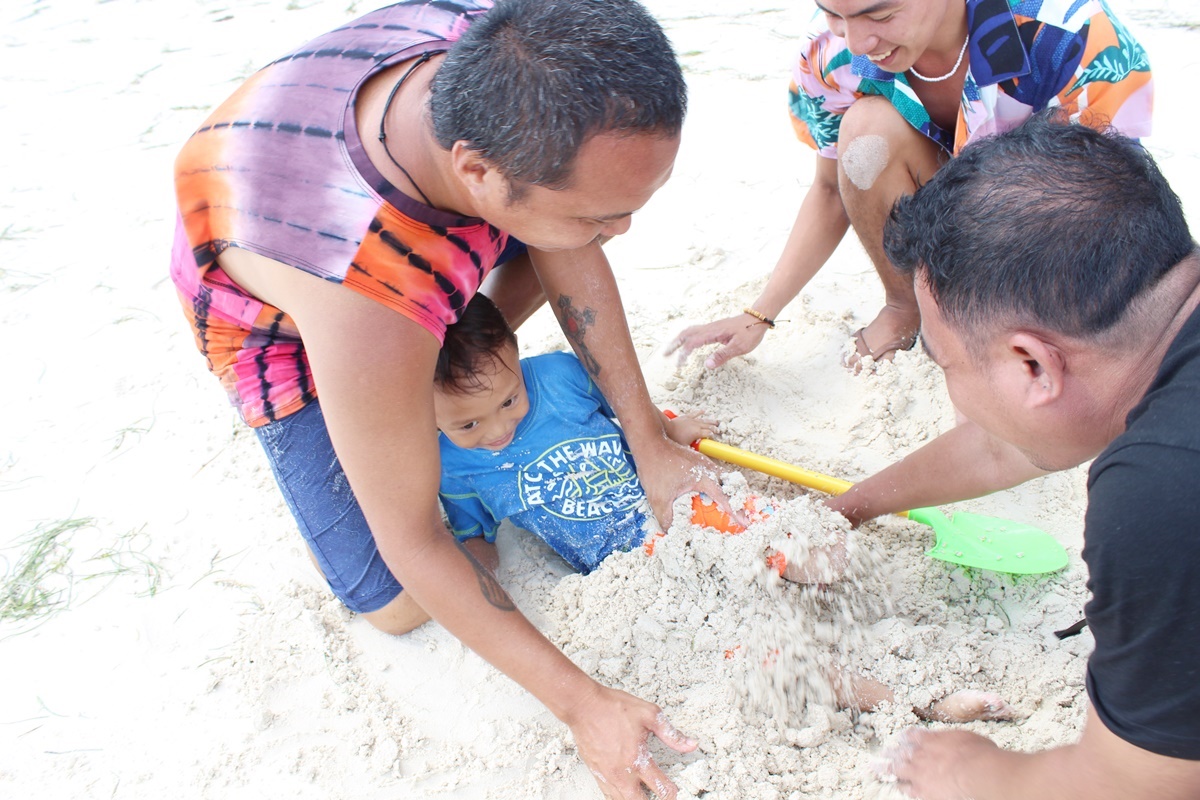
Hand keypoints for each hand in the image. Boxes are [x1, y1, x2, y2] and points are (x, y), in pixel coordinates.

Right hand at [565, 682, 697, 798]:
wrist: (583, 706)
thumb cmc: (613, 707)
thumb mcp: (649, 714)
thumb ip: (671, 733)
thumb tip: (690, 744)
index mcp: (638, 759)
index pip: (661, 788)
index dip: (672, 792)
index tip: (674, 790)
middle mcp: (622, 772)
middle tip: (659, 795)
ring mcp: (607, 775)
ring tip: (642, 795)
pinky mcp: (596, 772)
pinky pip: (608, 794)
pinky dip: (618, 796)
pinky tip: (623, 791)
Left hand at [636, 435, 733, 527]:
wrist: (650, 442)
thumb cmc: (655, 468)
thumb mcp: (658, 498)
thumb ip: (665, 518)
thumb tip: (669, 533)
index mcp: (704, 477)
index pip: (725, 497)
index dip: (735, 511)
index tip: (744, 522)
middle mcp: (708, 468)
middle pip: (731, 484)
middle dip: (738, 498)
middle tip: (742, 513)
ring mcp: (703, 462)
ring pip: (723, 477)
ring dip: (728, 489)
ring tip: (730, 503)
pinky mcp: (697, 459)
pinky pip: (714, 472)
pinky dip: (717, 483)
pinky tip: (709, 492)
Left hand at [663, 409, 717, 446]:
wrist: (667, 428)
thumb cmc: (675, 439)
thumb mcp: (685, 448)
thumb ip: (692, 451)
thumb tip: (697, 457)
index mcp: (697, 433)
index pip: (708, 433)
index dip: (713, 435)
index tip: (716, 436)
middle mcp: (696, 425)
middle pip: (708, 426)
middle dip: (714, 428)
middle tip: (719, 429)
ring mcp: (692, 420)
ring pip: (703, 420)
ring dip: (711, 421)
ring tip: (717, 421)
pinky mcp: (687, 417)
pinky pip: (694, 414)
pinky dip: (699, 412)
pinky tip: (703, 411)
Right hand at [665, 314, 769, 368]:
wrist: (758, 318)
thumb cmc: (750, 332)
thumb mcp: (739, 347)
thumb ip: (722, 356)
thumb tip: (706, 365)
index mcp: (713, 332)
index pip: (692, 342)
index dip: (684, 353)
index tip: (679, 364)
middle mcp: (709, 328)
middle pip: (686, 334)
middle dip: (674, 344)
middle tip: (665, 355)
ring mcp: (711, 327)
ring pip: (690, 331)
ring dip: (679, 340)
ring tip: (671, 350)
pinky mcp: (714, 329)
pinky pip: (696, 331)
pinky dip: (687, 337)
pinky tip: (687, 344)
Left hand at [875, 728, 1001, 798]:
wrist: (975, 771)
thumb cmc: (978, 753)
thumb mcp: (966, 738)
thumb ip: (954, 740)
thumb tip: (959, 742)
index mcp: (931, 739)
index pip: (913, 735)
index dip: (906, 737)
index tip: (900, 738)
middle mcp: (921, 754)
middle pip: (900, 751)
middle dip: (890, 752)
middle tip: (882, 753)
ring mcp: (919, 772)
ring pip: (896, 769)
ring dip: (885, 768)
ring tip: (875, 767)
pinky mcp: (922, 791)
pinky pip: (906, 789)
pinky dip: (901, 787)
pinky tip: (897, 788)